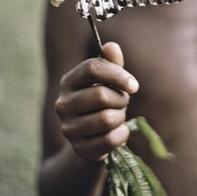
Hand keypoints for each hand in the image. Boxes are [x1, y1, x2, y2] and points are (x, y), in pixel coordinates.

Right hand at [55, 42, 138, 160]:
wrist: (93, 137)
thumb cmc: (104, 101)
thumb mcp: (108, 80)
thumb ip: (111, 63)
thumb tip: (112, 46)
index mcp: (68, 81)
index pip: (92, 68)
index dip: (117, 74)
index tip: (134, 85)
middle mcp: (63, 104)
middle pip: (101, 95)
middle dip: (121, 99)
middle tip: (123, 102)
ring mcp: (68, 128)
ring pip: (107, 118)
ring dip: (121, 117)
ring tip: (117, 116)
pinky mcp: (78, 149)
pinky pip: (110, 140)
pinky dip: (122, 134)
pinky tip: (118, 131)